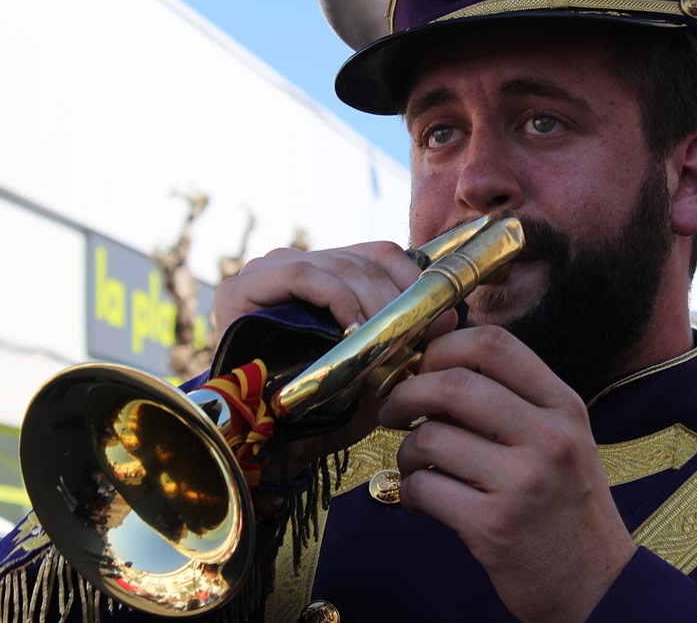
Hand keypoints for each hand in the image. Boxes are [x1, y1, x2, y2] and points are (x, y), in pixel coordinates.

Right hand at [212, 241, 457, 480]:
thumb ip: (408, 343)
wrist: (261, 443)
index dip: (413, 277)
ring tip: (393, 338)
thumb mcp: (374, 370)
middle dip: (400, 296)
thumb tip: (453, 317)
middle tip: (422, 332)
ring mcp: (266, 272)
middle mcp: (292, 265)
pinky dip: (339, 299)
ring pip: (341, 265)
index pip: (377, 254)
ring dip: (376, 302)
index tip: (439, 311)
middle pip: (363, 258)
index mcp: (322, 275)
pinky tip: (355, 329)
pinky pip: (305, 275)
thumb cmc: (321, 408)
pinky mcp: (243, 287)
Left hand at [378, 325, 636, 621]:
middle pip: (454, 383)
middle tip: (392, 410)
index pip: (494, 343)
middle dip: (406, 393)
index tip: (421, 365)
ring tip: (414, 466)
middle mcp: (550, 437)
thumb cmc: (566, 506)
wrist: (597, 586)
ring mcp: (523, 482)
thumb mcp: (562, 438)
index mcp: (564, 406)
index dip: (442, 345)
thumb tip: (435, 359)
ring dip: (406, 451)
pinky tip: (420, 502)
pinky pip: (424, 488)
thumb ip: (512, 398)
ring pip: (430, 437)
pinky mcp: (495, 526)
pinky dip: (410, 493)